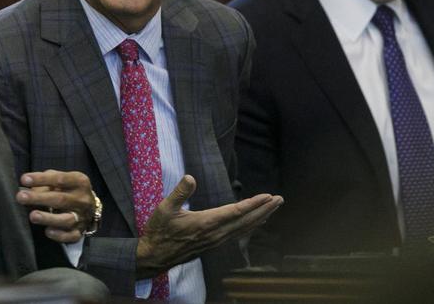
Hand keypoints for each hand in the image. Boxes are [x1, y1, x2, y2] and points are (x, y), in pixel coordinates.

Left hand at [16, 170, 95, 242]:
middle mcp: (82, 199)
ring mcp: (82, 217)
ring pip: (66, 219)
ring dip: (48, 218)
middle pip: (60, 199)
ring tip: (32, 216)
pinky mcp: (79, 232)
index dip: (41, 179)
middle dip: (39, 198)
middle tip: (21, 197)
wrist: (89, 206)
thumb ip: (46, 181)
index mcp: (79, 182)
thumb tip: (27, 188)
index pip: (60, 179)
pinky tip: (48, 231)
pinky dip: (59, 235)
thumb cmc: (68, 189)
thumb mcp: (61, 179)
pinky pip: (70, 236)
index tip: (24, 179)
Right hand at [135, 175, 282, 278]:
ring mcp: (215, 241)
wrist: (154, 256)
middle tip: (280, 199)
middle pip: (245, 221)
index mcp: (205, 223)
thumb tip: (190, 177)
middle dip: (264, 210)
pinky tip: (254, 223)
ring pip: (243, 229)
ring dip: (260, 218)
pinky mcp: (213, 244)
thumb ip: (179, 192)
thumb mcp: (164, 209)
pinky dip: (249, 227)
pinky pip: (237, 235)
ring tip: (273, 208)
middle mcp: (214, 234)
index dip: (253, 204)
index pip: (235, 212)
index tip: (268, 196)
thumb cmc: (158, 231)